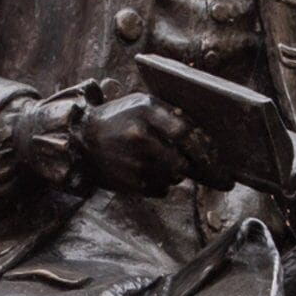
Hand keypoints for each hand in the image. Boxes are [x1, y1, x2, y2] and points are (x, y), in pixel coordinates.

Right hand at [77, 92, 226, 195]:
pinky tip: (146, 170)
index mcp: (146, 111)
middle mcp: (139, 136)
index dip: (203, 147)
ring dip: (175, 173)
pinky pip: (161, 190)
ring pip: (174, 177)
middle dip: (193, 166)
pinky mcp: (130, 183)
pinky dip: (161, 184)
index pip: (185, 132)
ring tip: (158, 161)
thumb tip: (205, 139)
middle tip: (198, 166)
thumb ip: (170, 116)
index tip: (214, 157)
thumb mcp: (141, 105)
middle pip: (182, 161)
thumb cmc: (118, 120)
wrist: (81, 140)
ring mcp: (134, 162)